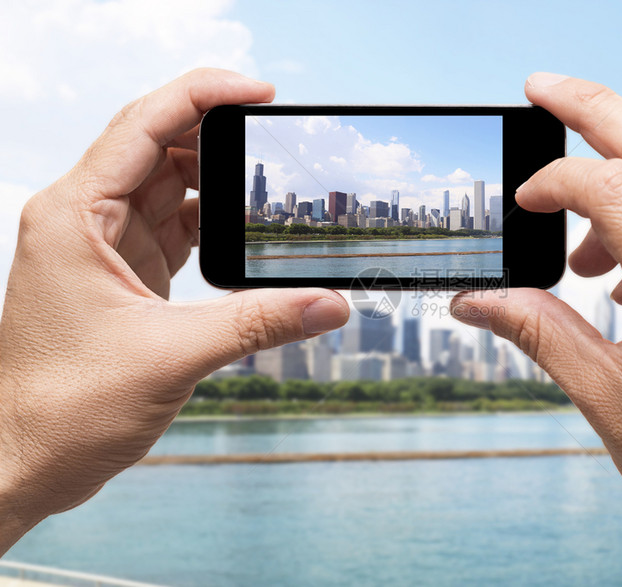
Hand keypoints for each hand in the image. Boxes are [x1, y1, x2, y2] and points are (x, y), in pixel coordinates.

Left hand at [0, 69, 348, 552]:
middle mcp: (84, 218)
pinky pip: (172, 227)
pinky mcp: (122, 273)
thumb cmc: (63, 407)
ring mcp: (103, 245)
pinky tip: (243, 236)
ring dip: (216, 185)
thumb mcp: (174, 356)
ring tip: (267, 192)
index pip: (145, 125)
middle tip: (275, 141)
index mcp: (76, 216)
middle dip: (218, 139)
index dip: (204, 96)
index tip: (259, 92)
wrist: (26, 457)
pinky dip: (210, 226)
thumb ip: (259, 323)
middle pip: (159, 146)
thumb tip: (329, 303)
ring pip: (167, 185)